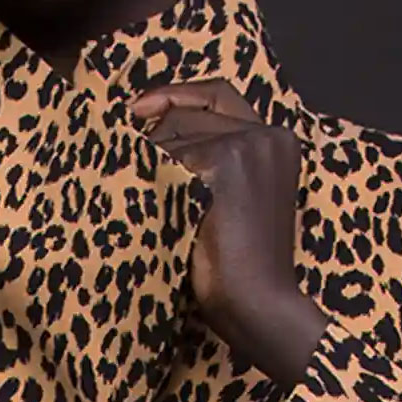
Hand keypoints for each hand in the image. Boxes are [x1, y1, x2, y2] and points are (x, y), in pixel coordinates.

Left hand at [130, 78, 329, 387]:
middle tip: (123, 159)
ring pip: (173, 133)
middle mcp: (268, 133)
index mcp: (278, 141)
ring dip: (150, 165)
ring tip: (146, 200)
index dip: (176, 96)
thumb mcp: (232, 203)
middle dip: (154, 139)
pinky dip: (152, 182)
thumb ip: (213, 162)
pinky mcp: (227, 161)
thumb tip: (149, 130)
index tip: (137, 109)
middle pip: (189, 113)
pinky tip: (153, 209)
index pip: (218, 96)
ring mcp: (249, 144)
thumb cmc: (240, 271)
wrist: (258, 305)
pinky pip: (167, 157)